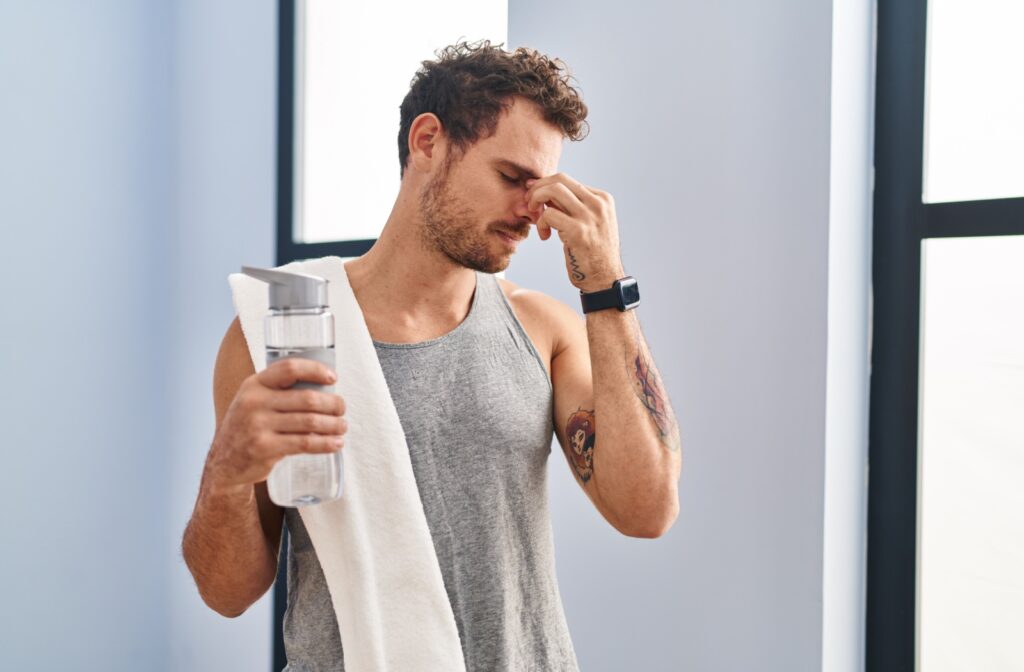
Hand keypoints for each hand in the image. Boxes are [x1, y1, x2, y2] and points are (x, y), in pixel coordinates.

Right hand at [205, 358, 346, 494]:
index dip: (315, 370)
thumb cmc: (248, 427)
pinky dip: (325, 443)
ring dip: (333, 424)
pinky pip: (304, 443)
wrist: (224, 462)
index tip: (333, 378)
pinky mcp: (264, 448)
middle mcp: (254, 402)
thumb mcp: (254, 401)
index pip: (289, 368)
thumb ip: (279, 391)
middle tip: (341, 409)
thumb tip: (324, 388)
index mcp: (254, 384)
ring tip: (342, 427)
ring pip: (309, 421)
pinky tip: (336, 443)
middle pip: (307, 398)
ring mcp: (258, 426)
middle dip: (332, 403)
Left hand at [525, 172, 625, 291]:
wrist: (605, 280)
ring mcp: (589, 217)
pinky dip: (541, 223)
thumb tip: (545, 192)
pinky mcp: (578, 231)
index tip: (533, 195)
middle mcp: (598, 204)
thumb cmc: (592, 254)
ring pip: (553, 191)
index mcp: (603, 199)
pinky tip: (545, 236)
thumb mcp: (590, 223)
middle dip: (538, 188)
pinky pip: (549, 214)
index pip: (567, 180)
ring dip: (536, 200)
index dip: (545, 185)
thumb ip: (573, 207)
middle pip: (559, 179)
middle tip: (529, 203)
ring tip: (534, 216)